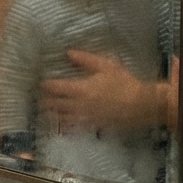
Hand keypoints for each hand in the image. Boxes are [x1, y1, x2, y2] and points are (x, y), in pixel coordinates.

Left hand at [40, 50, 168, 131]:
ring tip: (45, 112)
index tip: (41, 82)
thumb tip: (68, 53)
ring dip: (51, 115)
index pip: (55, 88)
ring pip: (61, 119)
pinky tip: (60, 126)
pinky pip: (74, 129)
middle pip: (54, 105)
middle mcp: (79, 105)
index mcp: (81, 89)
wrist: (142, 105)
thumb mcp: (106, 66)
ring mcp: (85, 118)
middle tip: (39, 97)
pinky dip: (64, 127)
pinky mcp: (93, 126)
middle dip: (45, 101)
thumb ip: (85, 59)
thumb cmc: (124, 83)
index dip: (46, 85)